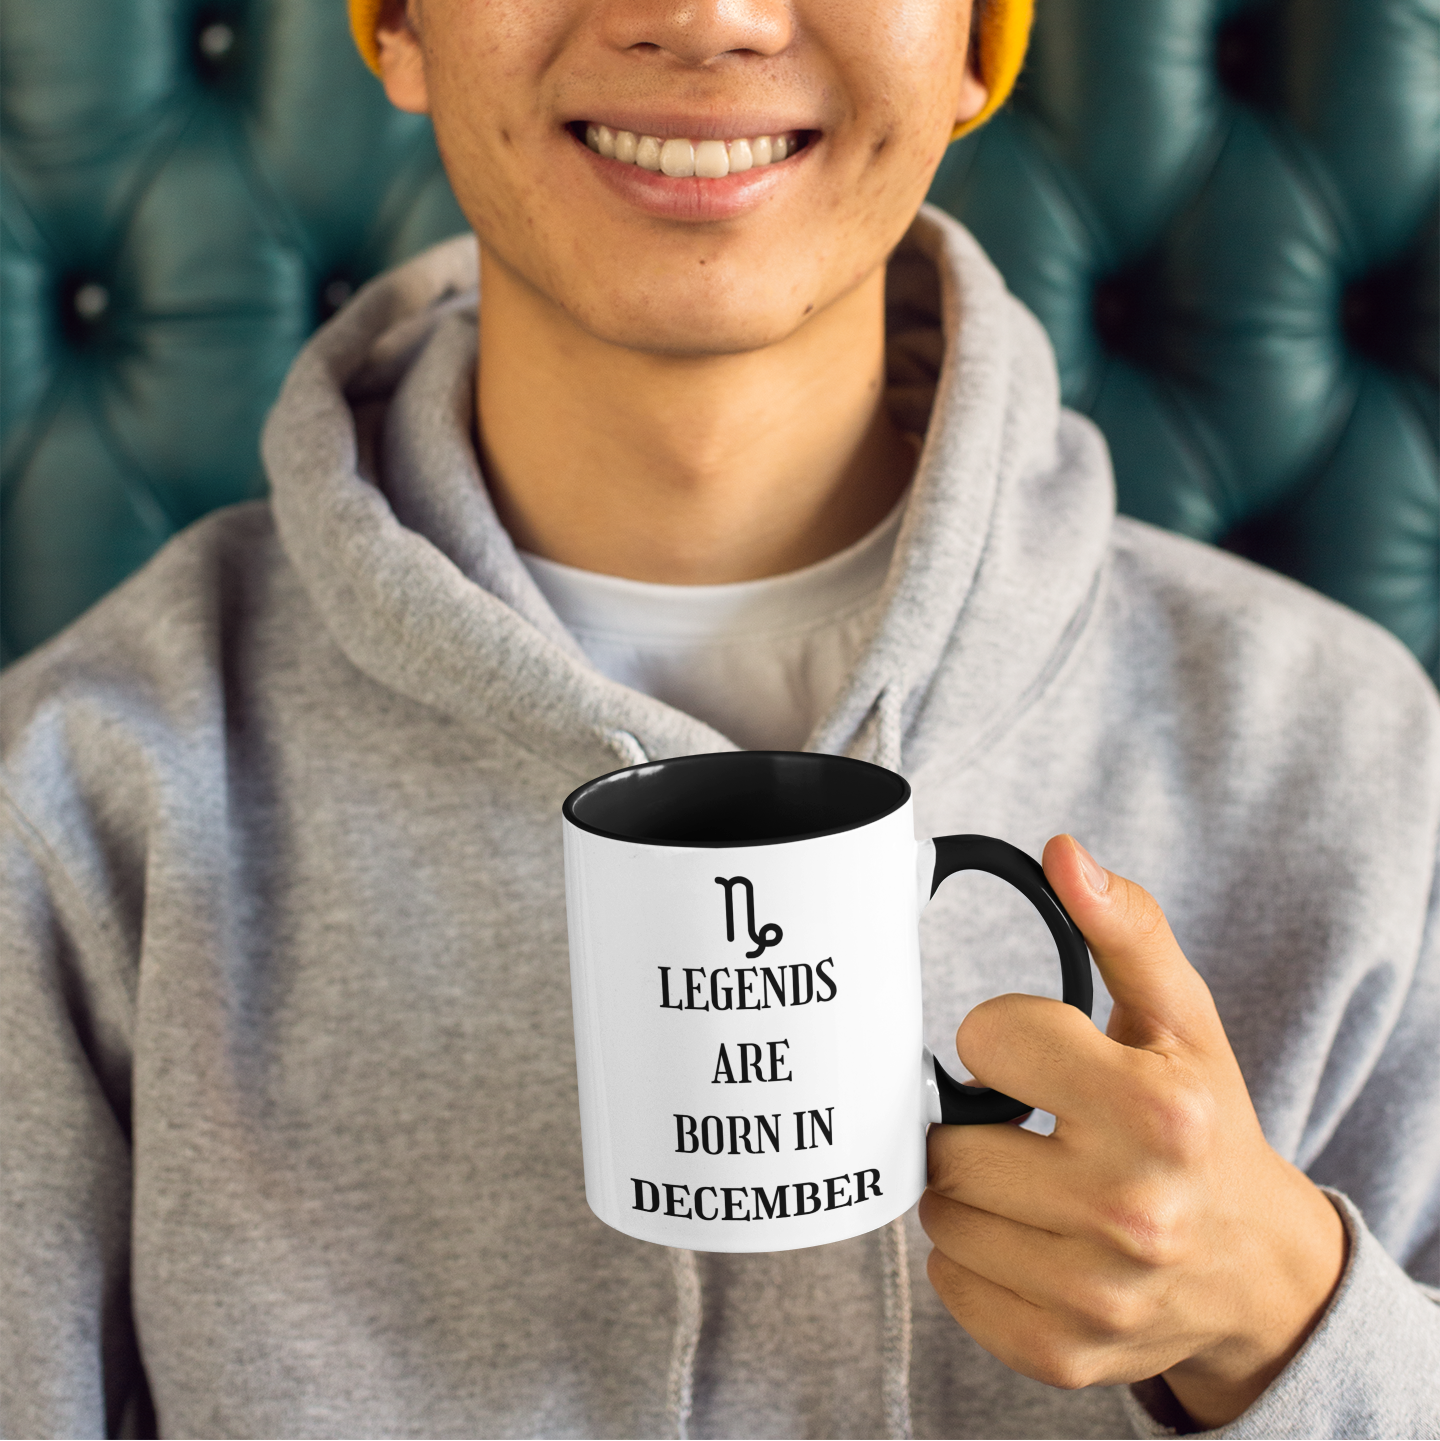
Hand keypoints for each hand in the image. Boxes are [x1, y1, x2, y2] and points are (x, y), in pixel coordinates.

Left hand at [919, 835, 1346, 1429]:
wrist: (1253, 1266)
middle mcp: (1130, 1209)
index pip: (984, 1037)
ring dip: (967, 1188)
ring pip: (940, 1213)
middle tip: (1025, 1123)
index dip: (1003, 1037)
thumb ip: (1123, 927)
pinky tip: (1026, 1236)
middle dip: (974, 1120)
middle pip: (949, 1140)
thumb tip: (1062, 851)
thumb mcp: (1181, 1017)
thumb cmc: (1204, 1123)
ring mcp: (1094, 1292)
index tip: (1038, 1057)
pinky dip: (972, 1257)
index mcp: (1157, 1111)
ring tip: (1026, 1177)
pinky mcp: (1064, 1351)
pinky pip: (951, 1286)